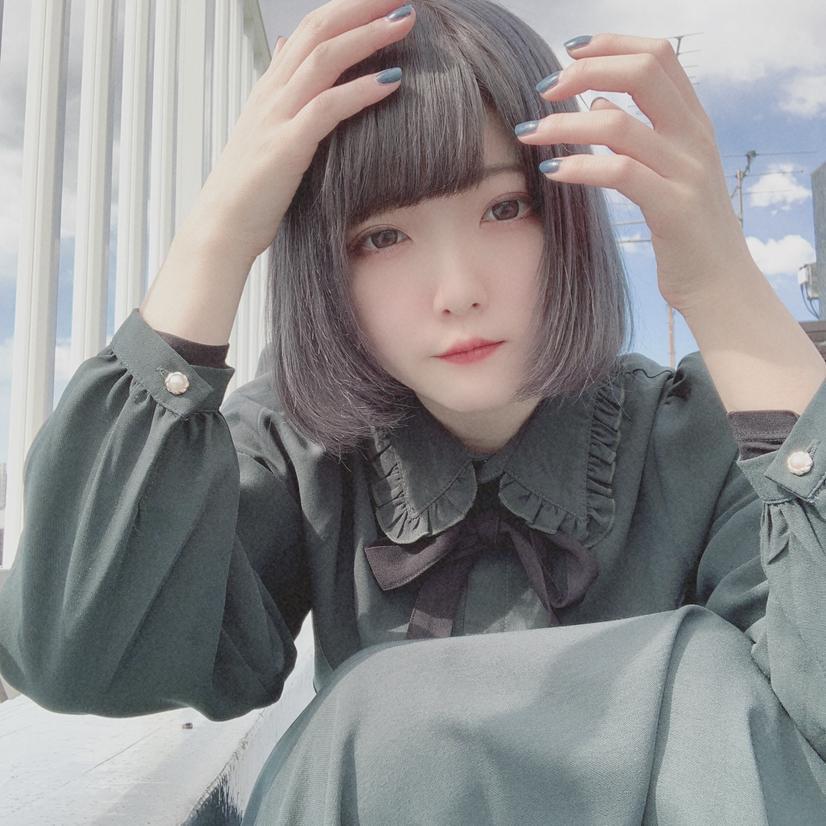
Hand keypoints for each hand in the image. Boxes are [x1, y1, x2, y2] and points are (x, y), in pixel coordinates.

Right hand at [185, 0, 415, 263]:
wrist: (222, 229)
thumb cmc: (250, 190)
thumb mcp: (264, 130)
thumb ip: (279, 91)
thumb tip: (284, 51)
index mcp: (270, 89)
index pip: (310, 30)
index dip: (347, 9)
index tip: (383, 0)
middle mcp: (272, 93)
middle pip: (318, 30)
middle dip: (362, 7)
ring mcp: (277, 117)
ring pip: (324, 58)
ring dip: (368, 36)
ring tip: (405, 22)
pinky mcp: (286, 147)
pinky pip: (327, 108)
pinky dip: (360, 91)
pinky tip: (392, 83)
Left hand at [514, 33, 752, 312]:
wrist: (720, 286)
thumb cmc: (686, 232)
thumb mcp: (665, 174)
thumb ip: (635, 136)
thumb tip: (594, 104)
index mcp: (694, 123)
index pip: (658, 56)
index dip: (612, 44)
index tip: (569, 53)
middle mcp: (695, 138)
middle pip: (644, 71)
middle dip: (585, 70)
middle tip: (544, 89)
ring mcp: (687, 171)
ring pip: (619, 124)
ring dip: (564, 123)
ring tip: (529, 133)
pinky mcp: (673, 208)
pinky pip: (620, 173)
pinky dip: (579, 166)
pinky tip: (551, 171)